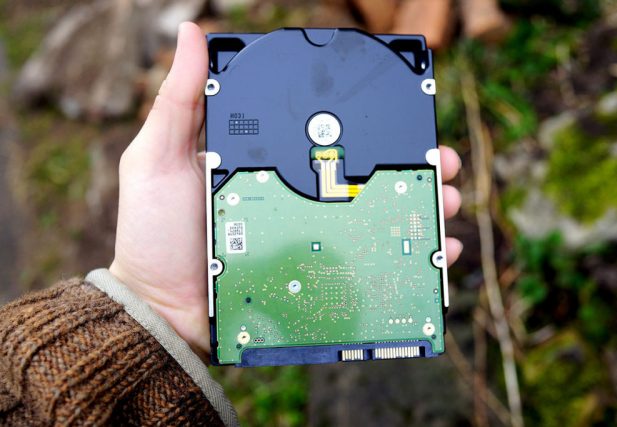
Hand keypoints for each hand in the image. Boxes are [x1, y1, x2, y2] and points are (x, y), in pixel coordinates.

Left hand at [109, 22, 462, 360]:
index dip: (366, 121)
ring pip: (376, 212)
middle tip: (441, 159)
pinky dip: (405, 257)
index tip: (400, 109)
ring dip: (420, 203)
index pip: (326, 133)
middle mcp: (295, 194)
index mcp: (267, 161)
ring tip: (446, 199)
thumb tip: (194, 32)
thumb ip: (179, 101)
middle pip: (363, 171)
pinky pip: (369, 261)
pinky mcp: (315, 271)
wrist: (162, 310)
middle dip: (410, 161)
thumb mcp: (160, 158)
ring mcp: (308, 233)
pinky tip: (434, 251)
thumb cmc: (156, 234)